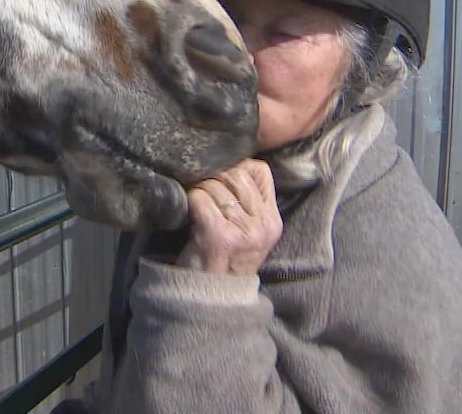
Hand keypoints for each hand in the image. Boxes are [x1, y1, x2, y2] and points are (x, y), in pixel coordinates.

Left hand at [176, 159, 282, 275]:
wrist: (208, 300)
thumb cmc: (222, 261)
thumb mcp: (247, 232)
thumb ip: (246, 202)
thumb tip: (226, 162)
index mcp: (273, 221)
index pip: (260, 171)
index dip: (236, 167)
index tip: (220, 180)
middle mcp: (263, 225)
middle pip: (236, 173)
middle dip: (213, 175)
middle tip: (200, 188)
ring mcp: (244, 231)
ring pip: (215, 184)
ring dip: (198, 188)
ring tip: (194, 203)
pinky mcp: (219, 235)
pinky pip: (200, 198)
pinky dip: (189, 200)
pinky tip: (188, 214)